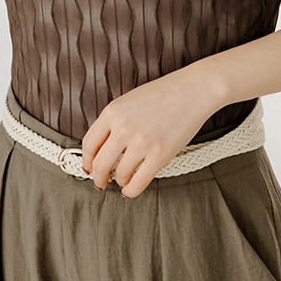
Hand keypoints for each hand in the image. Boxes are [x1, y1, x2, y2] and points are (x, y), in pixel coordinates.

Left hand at [81, 69, 219, 198]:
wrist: (193, 90)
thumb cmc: (163, 93)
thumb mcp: (129, 100)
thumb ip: (114, 122)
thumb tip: (102, 148)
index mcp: (113, 111)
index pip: (89, 144)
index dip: (87, 161)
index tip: (89, 168)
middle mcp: (123, 127)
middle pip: (100, 164)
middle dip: (99, 178)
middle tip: (101, 182)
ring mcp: (141, 142)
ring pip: (120, 175)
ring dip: (119, 182)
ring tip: (123, 180)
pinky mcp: (159, 155)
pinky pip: (138, 182)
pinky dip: (131, 190)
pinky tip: (131, 189)